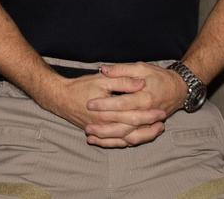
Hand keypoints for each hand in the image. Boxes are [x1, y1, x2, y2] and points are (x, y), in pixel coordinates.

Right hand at [35, 70, 162, 147]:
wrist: (60, 98)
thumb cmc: (81, 87)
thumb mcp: (103, 80)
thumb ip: (123, 81)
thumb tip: (141, 83)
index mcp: (108, 111)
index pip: (134, 115)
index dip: (149, 114)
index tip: (161, 111)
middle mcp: (106, 124)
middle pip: (132, 130)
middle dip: (149, 127)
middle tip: (163, 121)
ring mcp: (102, 131)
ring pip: (126, 139)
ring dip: (142, 136)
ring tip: (155, 131)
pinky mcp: (98, 133)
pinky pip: (116, 143)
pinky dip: (128, 142)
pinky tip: (137, 138)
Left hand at [83, 63, 184, 147]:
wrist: (179, 89)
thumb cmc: (159, 77)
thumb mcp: (141, 67)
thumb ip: (122, 70)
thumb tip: (104, 69)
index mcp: (145, 98)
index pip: (122, 103)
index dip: (105, 104)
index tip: (89, 104)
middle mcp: (147, 114)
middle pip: (124, 124)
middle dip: (104, 127)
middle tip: (87, 126)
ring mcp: (149, 124)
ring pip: (127, 137)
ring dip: (109, 139)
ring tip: (91, 137)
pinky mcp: (148, 130)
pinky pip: (132, 141)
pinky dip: (117, 143)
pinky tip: (102, 142)